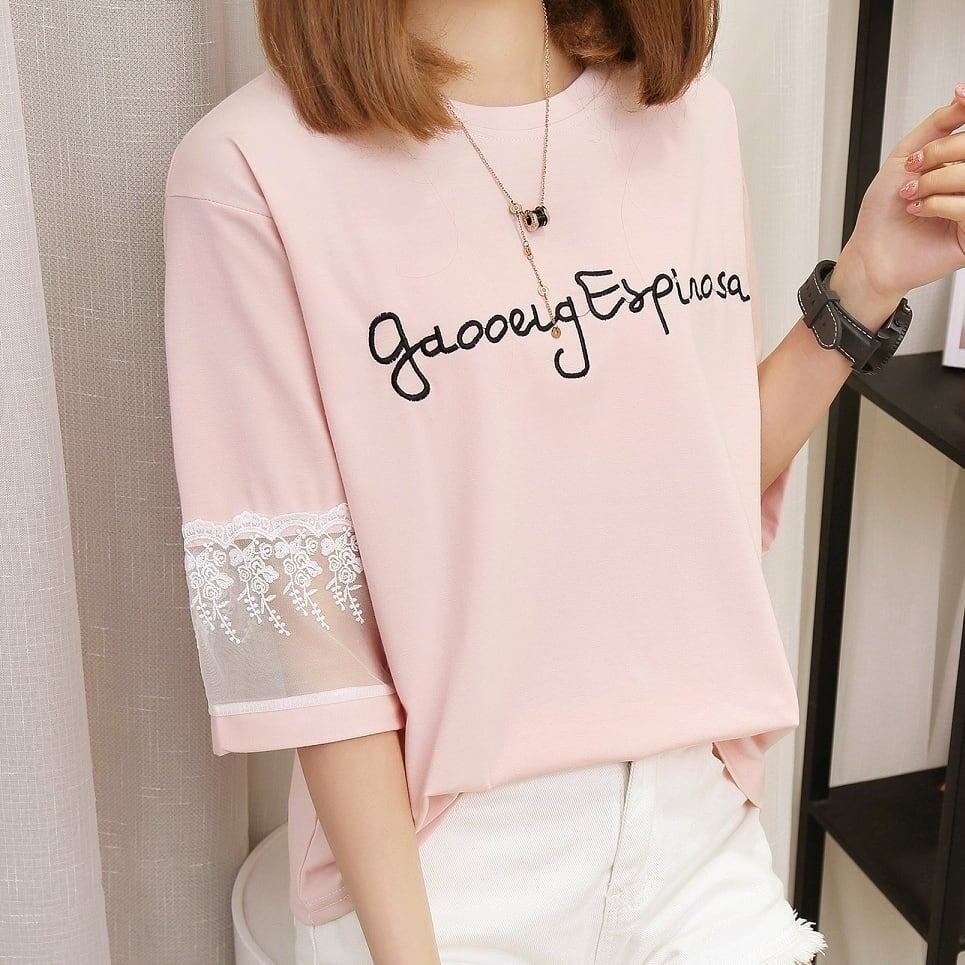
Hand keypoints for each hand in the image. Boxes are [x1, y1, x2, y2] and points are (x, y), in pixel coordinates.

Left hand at [832, 82, 964, 327]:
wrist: (870, 254)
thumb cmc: (884, 212)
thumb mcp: (906, 156)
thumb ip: (938, 125)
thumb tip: (961, 96)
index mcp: (960, 163)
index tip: (958, 99)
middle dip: (939, 153)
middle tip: (914, 171)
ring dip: (933, 182)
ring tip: (911, 196)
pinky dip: (937, 204)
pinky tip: (919, 211)